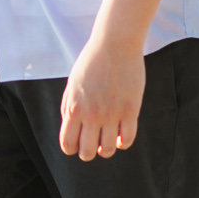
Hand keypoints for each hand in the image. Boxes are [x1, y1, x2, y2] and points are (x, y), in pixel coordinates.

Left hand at [59, 37, 144, 160]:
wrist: (114, 44)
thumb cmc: (91, 63)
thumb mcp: (72, 84)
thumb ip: (69, 107)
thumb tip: (70, 128)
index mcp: (74, 108)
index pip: (68, 144)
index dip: (72, 148)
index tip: (77, 144)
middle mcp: (91, 114)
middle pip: (87, 152)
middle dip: (88, 153)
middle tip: (93, 146)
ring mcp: (112, 113)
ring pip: (108, 149)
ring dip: (106, 150)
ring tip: (107, 141)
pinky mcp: (130, 110)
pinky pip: (127, 139)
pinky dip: (123, 143)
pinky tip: (120, 135)